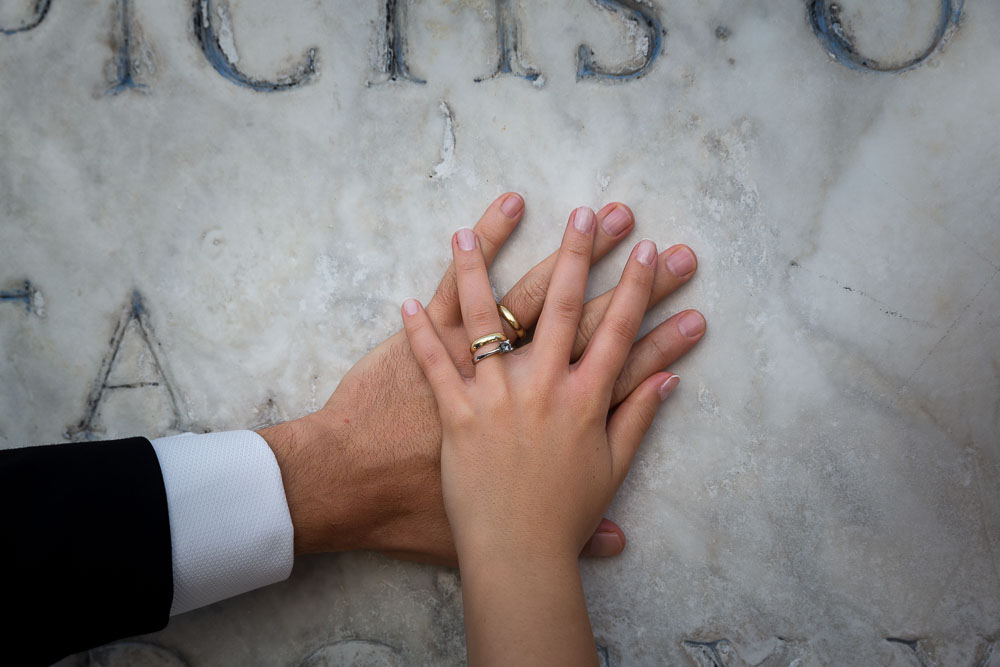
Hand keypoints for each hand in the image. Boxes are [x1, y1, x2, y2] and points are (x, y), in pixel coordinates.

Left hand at [259, 194, 703, 563]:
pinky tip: (406, 298)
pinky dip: (418, 332)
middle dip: (578, 254)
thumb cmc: (563, 519)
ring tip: (467, 232)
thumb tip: (668, 382)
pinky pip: (433, 363)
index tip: (649, 248)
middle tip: (587, 211)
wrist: (514, 556)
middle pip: (561, 307)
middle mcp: (543, 386)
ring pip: (485, 319)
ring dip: (476, 270)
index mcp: (586, 400)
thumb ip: (638, 420)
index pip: (618, 330)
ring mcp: (496, 396)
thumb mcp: (611, 471)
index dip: (637, 286)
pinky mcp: (455, 413)